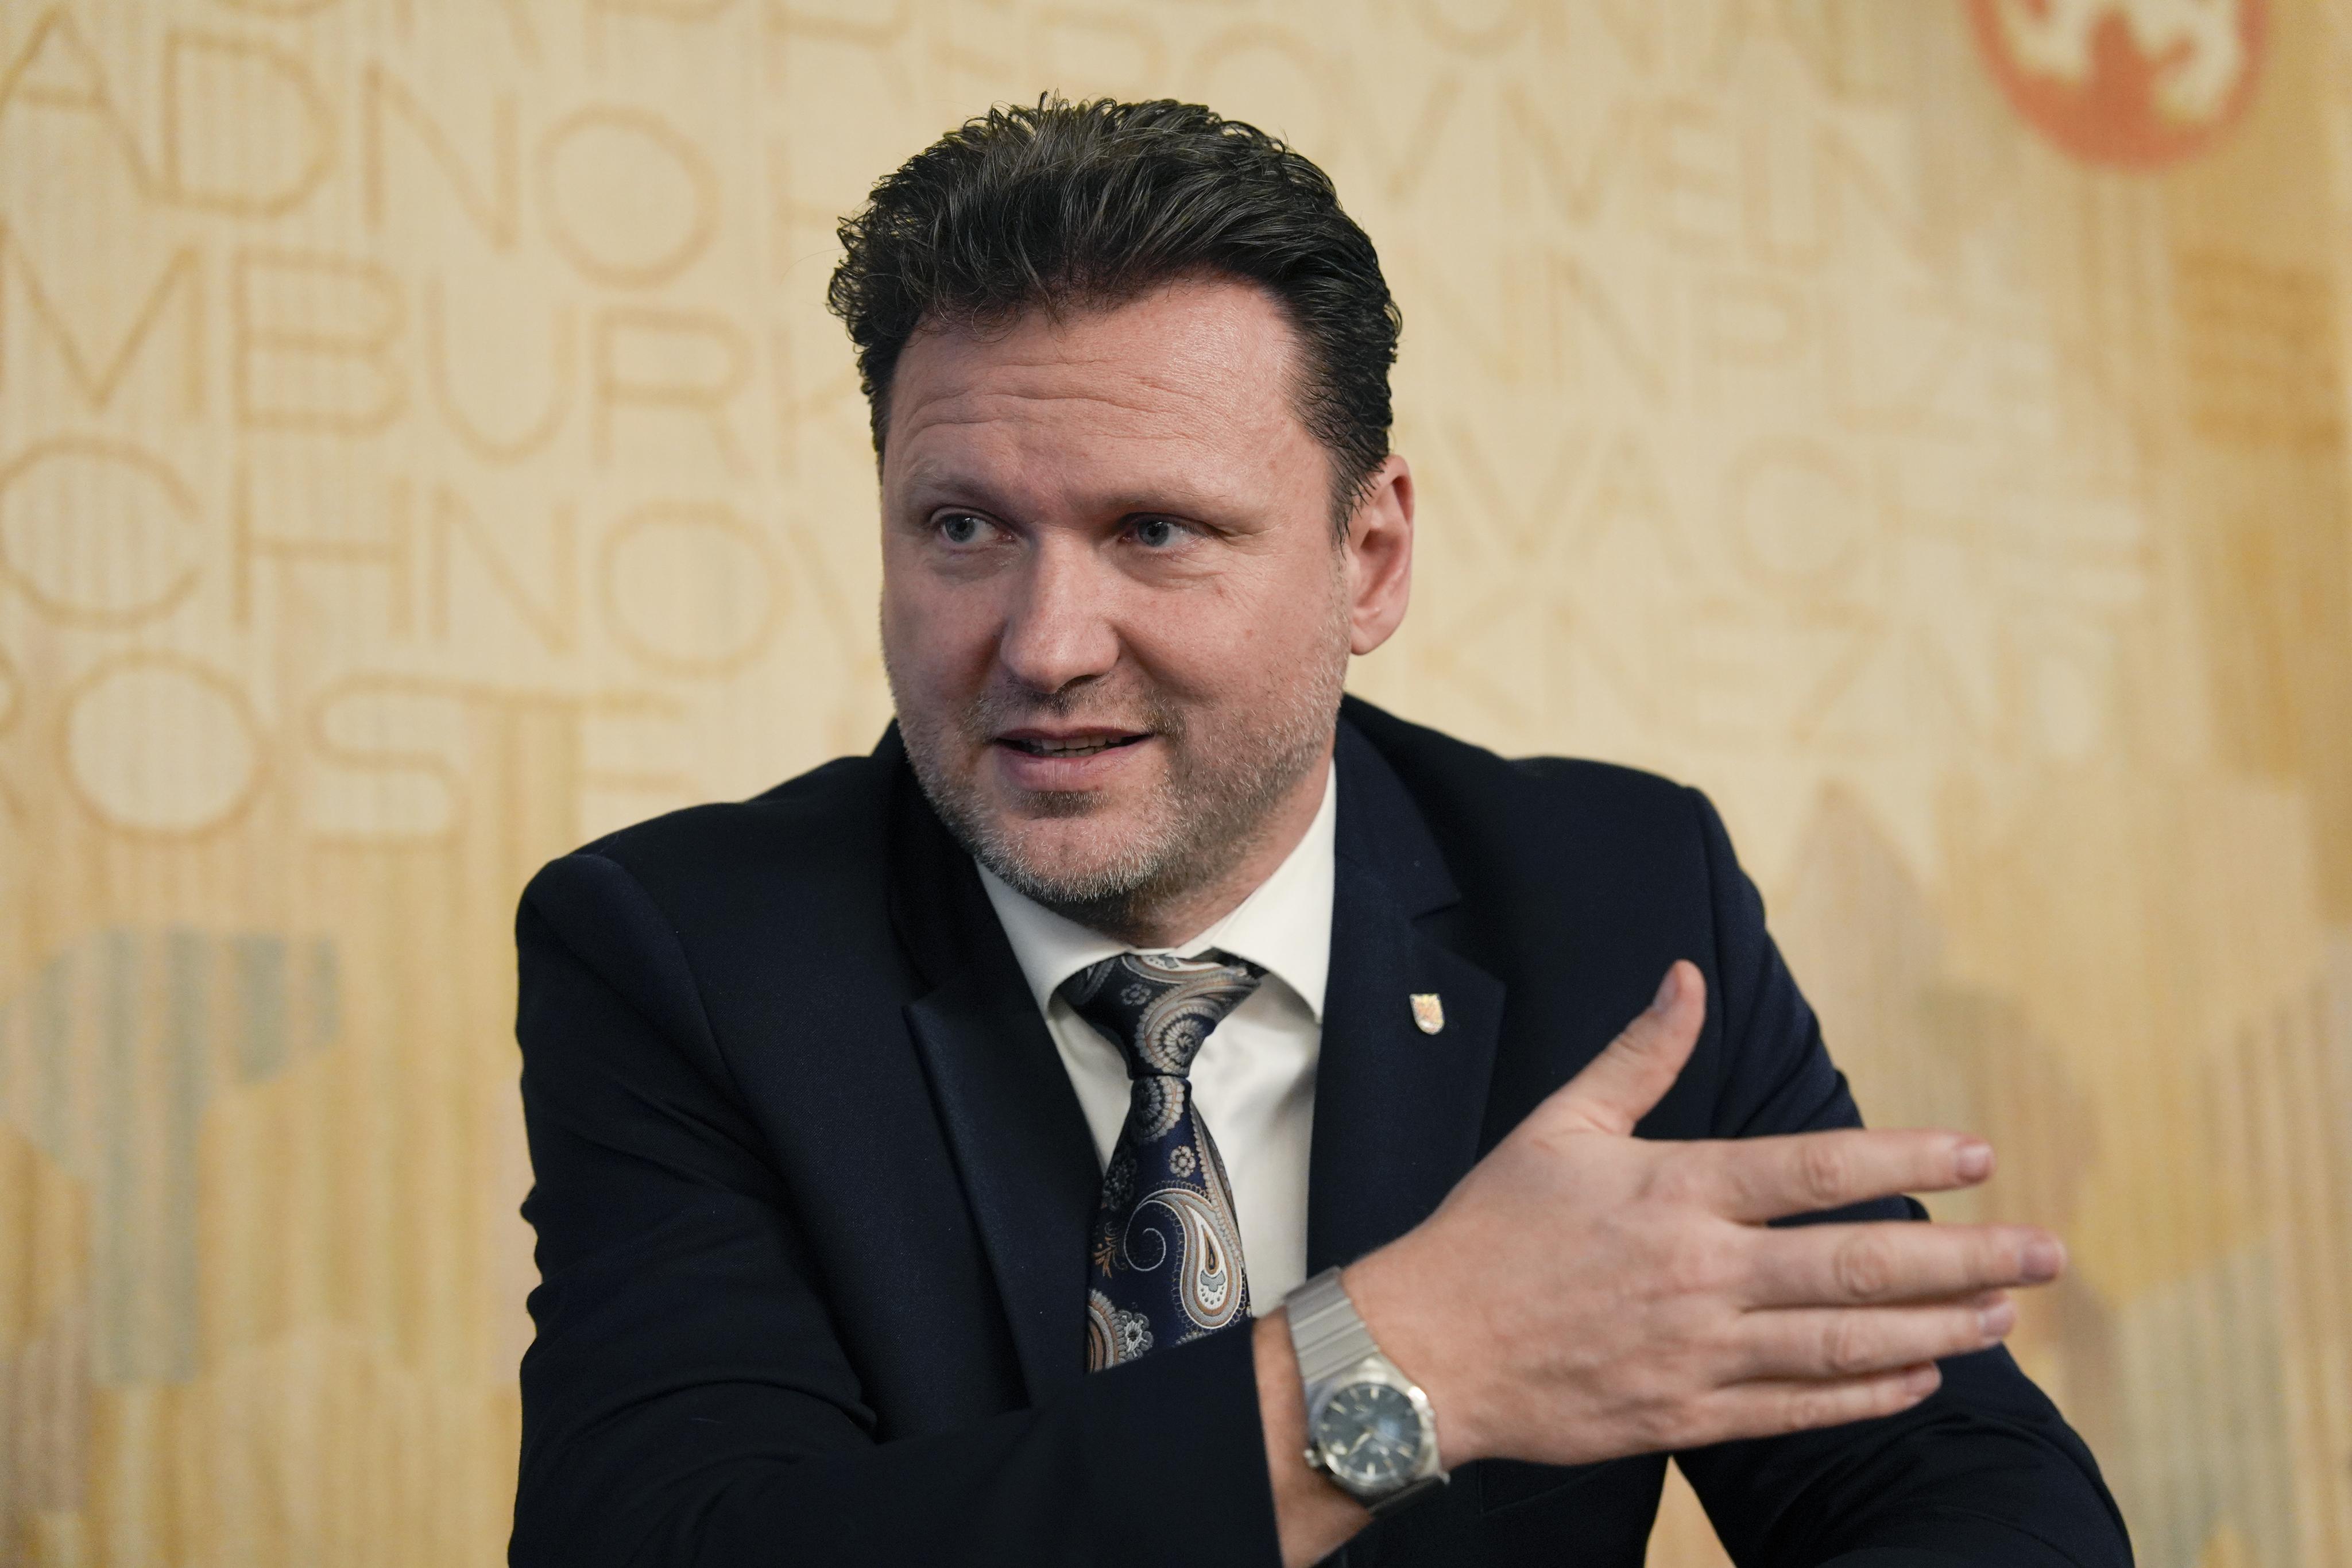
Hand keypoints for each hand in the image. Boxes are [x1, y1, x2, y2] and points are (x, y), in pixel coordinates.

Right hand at [1342, 960, 2064, 1470]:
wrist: (1424, 1349)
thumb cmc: (1491, 1229)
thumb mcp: (1558, 1124)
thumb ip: (1640, 1056)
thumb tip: (1689, 978)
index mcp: (1674, 1192)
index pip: (1816, 1170)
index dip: (1906, 1162)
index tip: (1979, 1154)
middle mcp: (1701, 1273)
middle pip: (1858, 1268)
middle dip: (1967, 1260)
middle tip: (2049, 1253)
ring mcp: (1699, 1352)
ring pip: (1845, 1345)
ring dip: (1938, 1331)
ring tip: (2005, 1315)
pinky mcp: (1685, 1415)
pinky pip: (1798, 1409)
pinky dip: (1867, 1397)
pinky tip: (1921, 1381)